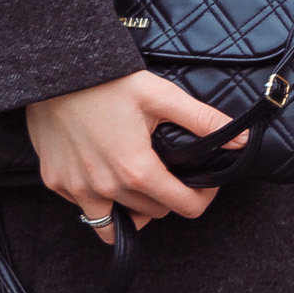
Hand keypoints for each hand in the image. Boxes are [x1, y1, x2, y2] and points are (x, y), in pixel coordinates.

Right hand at [26, 70, 246, 241]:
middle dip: (167, 196)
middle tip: (170, 169)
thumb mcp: (160, 94)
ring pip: (115, 223)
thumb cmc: (108, 79)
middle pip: (152, 214)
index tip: (206, 185)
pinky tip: (104, 171)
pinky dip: (99, 198)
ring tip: (139, 181)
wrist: (53, 69)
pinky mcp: (55, 183)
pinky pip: (84, 207)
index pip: (182, 207)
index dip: (202, 199)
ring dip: (132, 210)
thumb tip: (240, 139)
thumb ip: (202, 119)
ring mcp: (77, 190)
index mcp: (136, 170)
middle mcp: (106, 189)